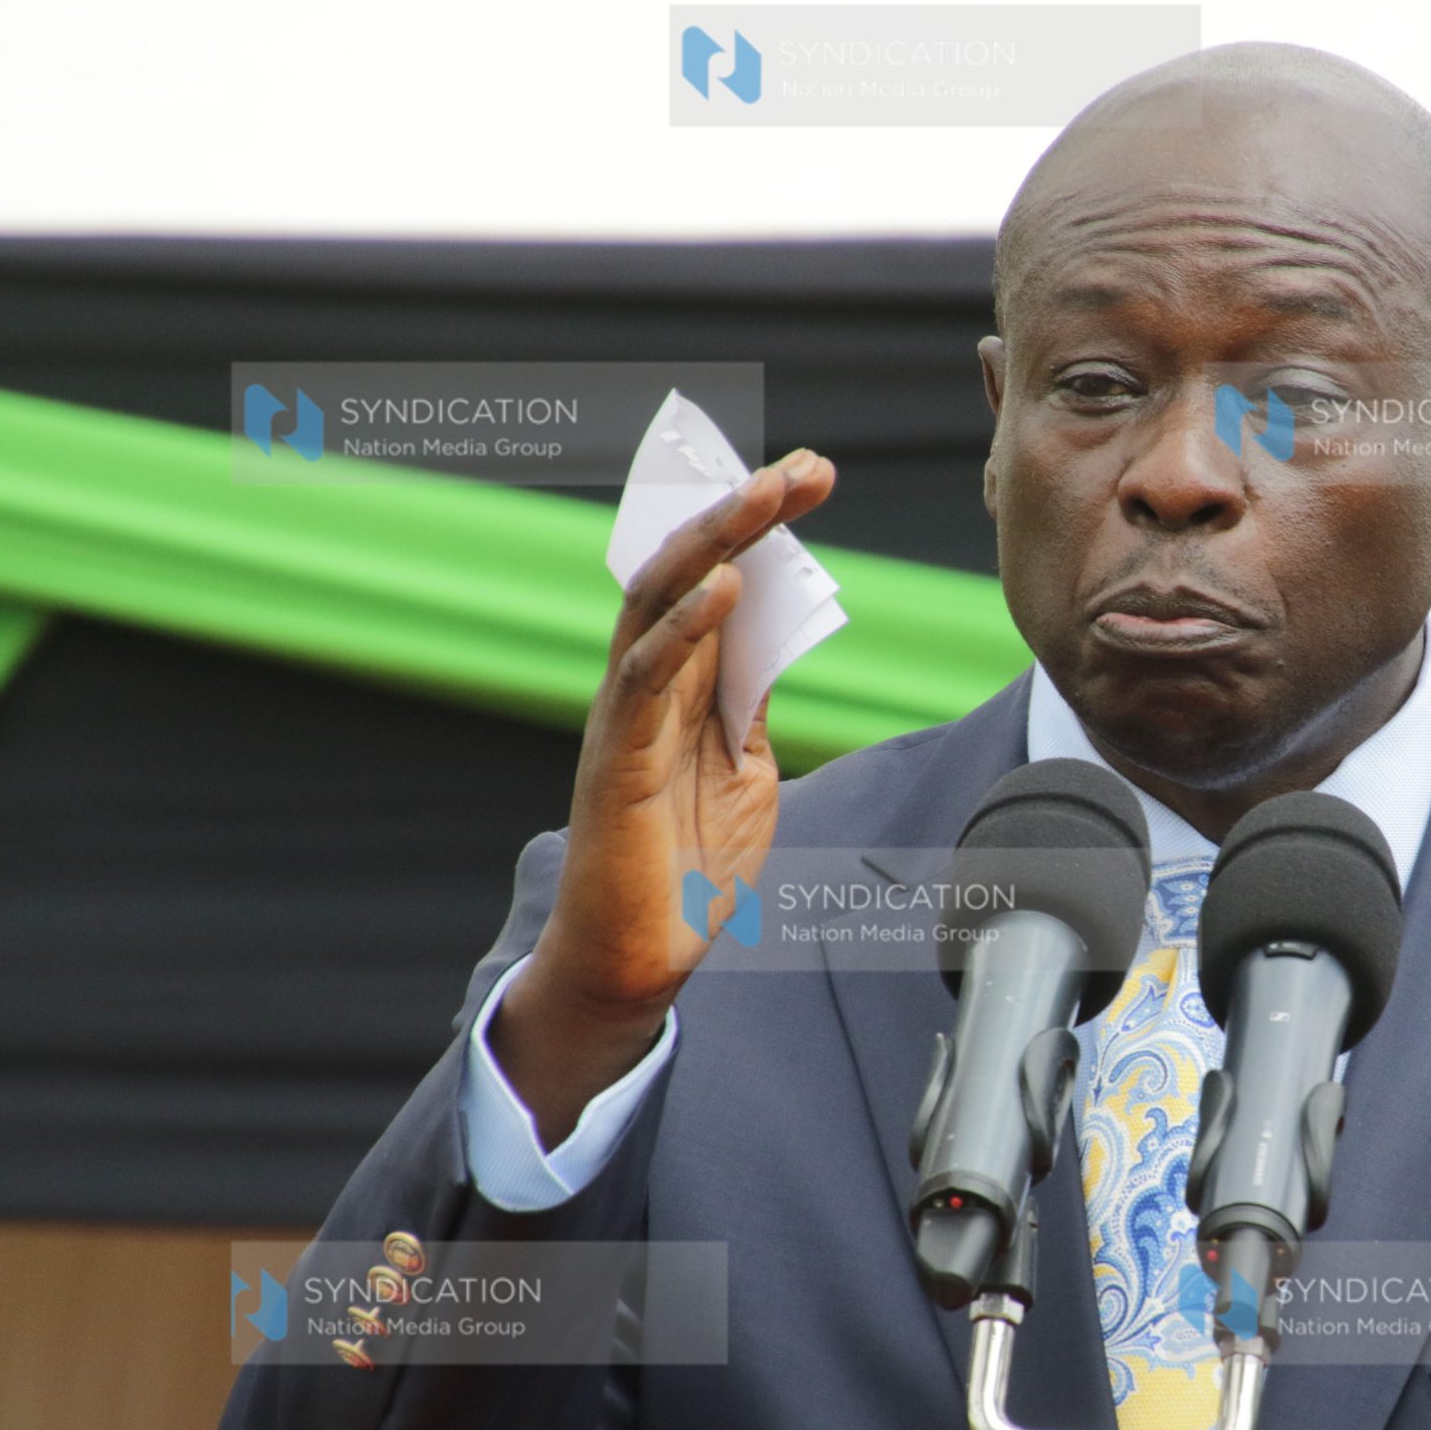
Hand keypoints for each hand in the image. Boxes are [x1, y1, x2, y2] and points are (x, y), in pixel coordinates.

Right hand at [490, 450, 836, 1144]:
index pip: (719, 580)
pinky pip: (646, 677)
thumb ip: (752, 701)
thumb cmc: (685, 870)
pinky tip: (725, 587)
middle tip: (804, 467)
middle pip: (690, 573)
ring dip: (716, 546)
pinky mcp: (617, 757)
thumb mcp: (745, 771)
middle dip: (744, 513)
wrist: (638, 962)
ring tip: (766, 496)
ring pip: (661, 605)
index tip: (813, 475)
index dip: (759, 527)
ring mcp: (627, 717)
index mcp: (681, 683)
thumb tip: (778, 634)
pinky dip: (685, 628)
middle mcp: (647, 685)